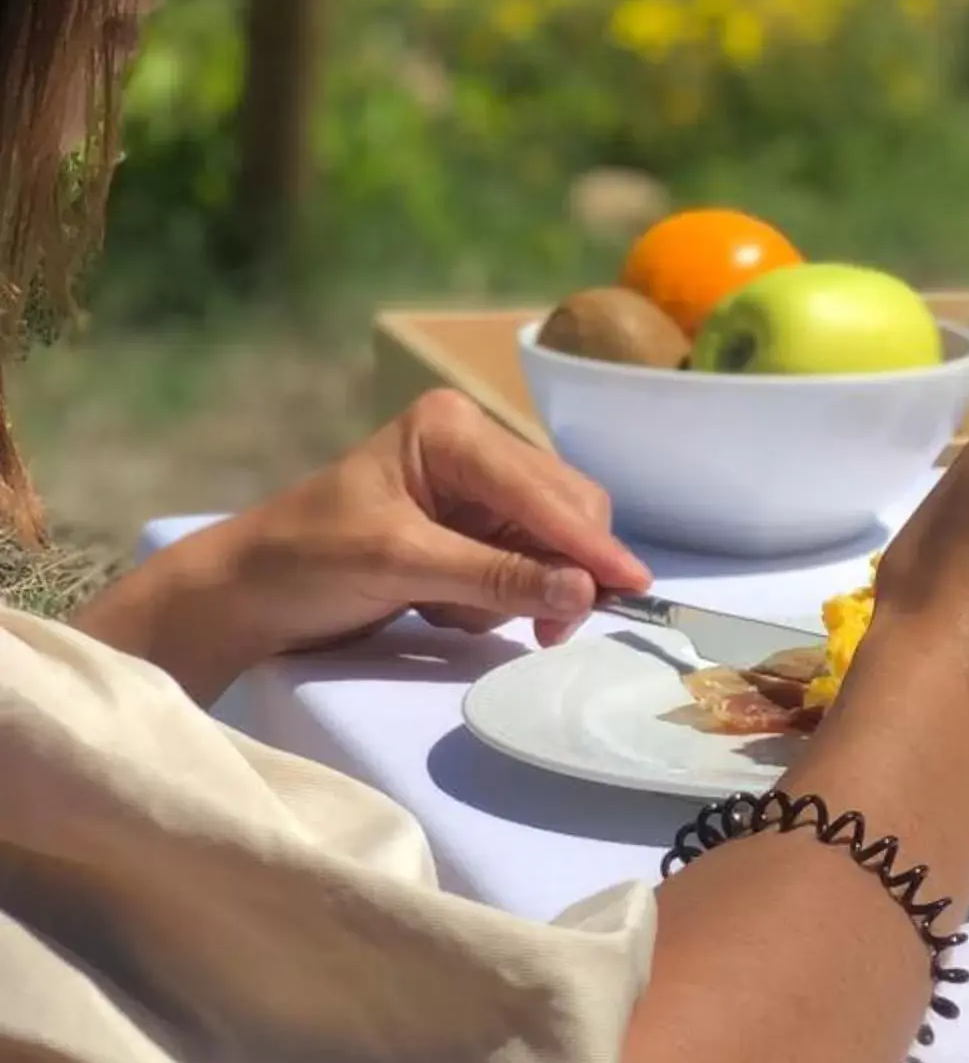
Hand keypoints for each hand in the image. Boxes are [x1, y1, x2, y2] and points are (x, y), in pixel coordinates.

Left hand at [83, 390, 652, 697]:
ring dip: (520, 590)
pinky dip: (499, 597)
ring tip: (450, 612)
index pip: (542, 490)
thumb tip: (583, 593)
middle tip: (547, 632)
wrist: (241, 596)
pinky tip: (445, 607)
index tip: (633, 588)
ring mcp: (476, 489)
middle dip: (557, 572)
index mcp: (453, 430)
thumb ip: (495, 577)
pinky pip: (525, 565)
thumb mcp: (398, 565)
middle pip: (565, 510)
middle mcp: (475, 447)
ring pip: (552, 543)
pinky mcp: (471, 528)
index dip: (587, 544)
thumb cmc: (303, 563)